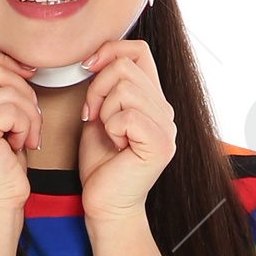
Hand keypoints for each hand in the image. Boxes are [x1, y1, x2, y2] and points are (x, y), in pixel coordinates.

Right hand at [0, 45, 40, 213]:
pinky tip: (21, 146)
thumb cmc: (1, 167)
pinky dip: (27, 126)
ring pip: (8, 88)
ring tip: (26, 137)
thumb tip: (22, 63)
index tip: (28, 78)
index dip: (6, 62)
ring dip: (29, 113)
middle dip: (24, 92)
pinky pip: (12, 108)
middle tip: (30, 122)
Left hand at [78, 40, 176, 223]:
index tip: (89, 67)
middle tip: (92, 114)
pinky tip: (116, 146)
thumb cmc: (101, 165)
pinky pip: (127, 115)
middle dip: (98, 87)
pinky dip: (112, 128)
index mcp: (153, 100)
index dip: (111, 50)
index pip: (139, 51)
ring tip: (107, 132)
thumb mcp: (100, 114)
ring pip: (125, 89)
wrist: (105, 205)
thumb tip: (98, 56)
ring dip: (104, 110)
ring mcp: (167, 128)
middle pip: (126, 67)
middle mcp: (165, 111)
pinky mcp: (160, 144)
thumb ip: (106, 86)